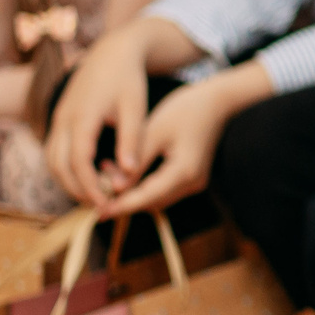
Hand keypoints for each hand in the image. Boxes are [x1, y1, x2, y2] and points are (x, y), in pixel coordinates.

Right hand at [46, 27, 156, 206]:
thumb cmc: (128, 80)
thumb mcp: (135, 109)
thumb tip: (128, 175)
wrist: (112, 52)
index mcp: (82, 118)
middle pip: (58, 166)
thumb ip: (132, 141)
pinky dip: (65, 169)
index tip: (106, 204)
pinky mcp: (60, 118)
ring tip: (93, 197)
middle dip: (76, 190)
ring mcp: (57, 118)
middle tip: (99, 207)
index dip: (90, 188)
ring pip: (51, 160)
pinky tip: (86, 178)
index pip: (79, 163)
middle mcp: (63, 120)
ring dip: (68, 181)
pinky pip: (54, 150)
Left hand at [102, 68, 260, 216]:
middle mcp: (192, 182)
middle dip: (125, 198)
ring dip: (133, 192)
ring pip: (157, 198)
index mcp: (184, 171)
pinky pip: (164, 189)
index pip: (148, 197)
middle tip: (98, 182)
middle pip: (152, 202)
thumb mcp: (154, 133)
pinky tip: (127, 170)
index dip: (122, 206)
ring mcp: (194, 181)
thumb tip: (115, 189)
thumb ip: (135, 163)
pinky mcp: (192, 176)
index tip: (99, 212)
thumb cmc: (185, 111)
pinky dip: (144, 185)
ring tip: (109, 171)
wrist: (216, 102)